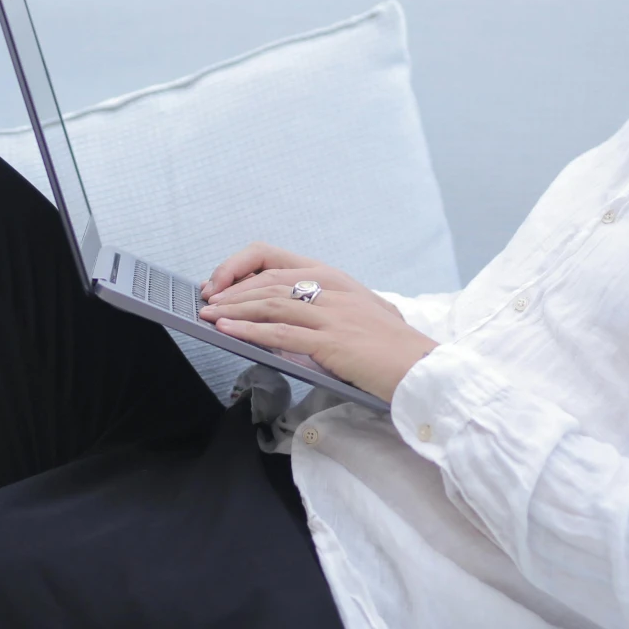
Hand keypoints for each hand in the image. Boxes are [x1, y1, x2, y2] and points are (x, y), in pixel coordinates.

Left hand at [200, 243, 437, 402]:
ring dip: (233, 309)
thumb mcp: (358, 314)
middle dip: (230, 291)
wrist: (422, 368)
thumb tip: (286, 321)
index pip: (275, 260)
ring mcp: (332, 314)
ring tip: (209, 316)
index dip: (241, 268)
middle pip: (267, 281)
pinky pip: (281, 333)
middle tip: (207, 302)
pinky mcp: (331, 342)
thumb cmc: (392, 348)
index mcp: (335, 278)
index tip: (221, 283)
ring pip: (270, 303)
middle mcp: (332, 289)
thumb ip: (326, 309)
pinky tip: (229, 331)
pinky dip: (249, 331)